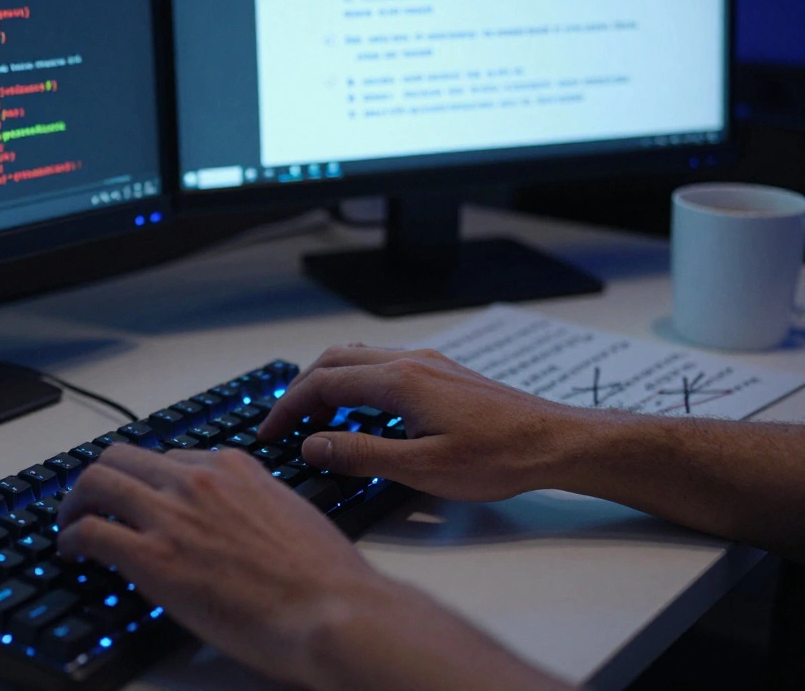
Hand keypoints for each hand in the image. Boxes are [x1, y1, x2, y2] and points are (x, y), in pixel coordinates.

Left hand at [56, 445, 390, 688]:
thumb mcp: (291, 515)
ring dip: (75, 502)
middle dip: (100, 478)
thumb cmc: (326, 578)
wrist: (334, 611)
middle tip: (89, 502)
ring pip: (97, 481)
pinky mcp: (152, 557)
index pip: (169, 456)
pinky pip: (89, 531)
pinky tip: (70, 553)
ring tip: (70, 524)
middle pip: (123, 456)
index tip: (138, 496)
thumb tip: (233, 522)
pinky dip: (70, 537)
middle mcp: (198, 480)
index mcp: (234, 467)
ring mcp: (172, 515)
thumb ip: (252, 505)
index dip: (146, 479)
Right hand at [259, 344, 593, 502]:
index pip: (322, 384)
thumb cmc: (498, 457)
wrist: (555, 442)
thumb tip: (313, 446)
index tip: (271, 433)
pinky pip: (381, 365)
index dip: (289, 408)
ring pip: (357, 358)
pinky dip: (354, 384)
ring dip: (326, 383)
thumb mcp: (420, 469)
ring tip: (313, 419)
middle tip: (283, 425)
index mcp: (399, 381)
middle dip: (300, 391)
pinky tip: (359, 414)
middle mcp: (410, 361)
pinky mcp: (441, 373)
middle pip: (333, 361)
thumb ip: (360, 455)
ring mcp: (428, 363)